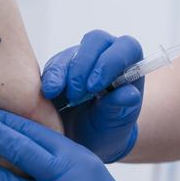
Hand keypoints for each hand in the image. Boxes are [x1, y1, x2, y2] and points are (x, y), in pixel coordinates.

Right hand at [42, 30, 143, 162]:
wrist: (85, 139)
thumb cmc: (108, 128)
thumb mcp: (116, 123)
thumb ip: (121, 107)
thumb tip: (129, 94)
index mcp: (129, 65)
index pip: (127, 47)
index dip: (112, 61)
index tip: (96, 85)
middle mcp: (106, 56)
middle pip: (96, 41)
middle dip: (84, 65)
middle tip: (77, 93)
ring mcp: (82, 59)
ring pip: (72, 53)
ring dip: (65, 73)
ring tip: (65, 97)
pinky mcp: (60, 67)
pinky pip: (53, 65)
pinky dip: (51, 78)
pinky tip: (49, 92)